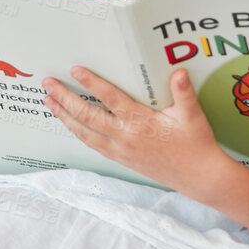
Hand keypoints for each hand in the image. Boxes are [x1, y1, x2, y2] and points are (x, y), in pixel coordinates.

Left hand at [42, 67, 229, 193]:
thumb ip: (183, 93)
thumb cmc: (196, 145)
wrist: (199, 178)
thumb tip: (180, 72)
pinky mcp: (120, 158)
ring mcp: (120, 150)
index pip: (111, 99)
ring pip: (85, 132)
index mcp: (141, 122)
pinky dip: (77, 132)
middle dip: (65, 99)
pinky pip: (92, 144)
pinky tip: (68, 123)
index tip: (76, 70)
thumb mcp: (192, 116)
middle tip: (48, 84)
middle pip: (88, 116)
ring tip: (49, 102)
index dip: (92, 83)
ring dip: (65, 116)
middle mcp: (126, 136)